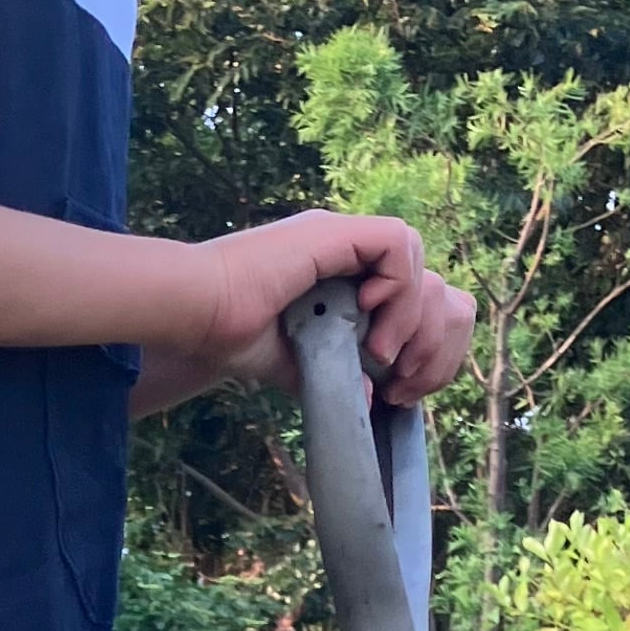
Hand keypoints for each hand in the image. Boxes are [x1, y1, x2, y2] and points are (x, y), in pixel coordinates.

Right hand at [185, 209, 476, 407]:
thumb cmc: (228, 335)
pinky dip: (396, 286)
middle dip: (433, 338)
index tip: (401, 386)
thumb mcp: (295, 363)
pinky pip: (396, 242)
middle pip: (432, 279)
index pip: (416, 294)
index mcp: (342, 276)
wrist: (196, 312)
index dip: (424, 342)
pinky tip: (367, 319)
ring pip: (419, 260)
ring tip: (383, 355)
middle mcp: (347, 251)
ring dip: (414, 317)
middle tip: (405, 379)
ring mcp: (341, 238)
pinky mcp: (332, 232)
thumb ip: (334, 374)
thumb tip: (369, 398)